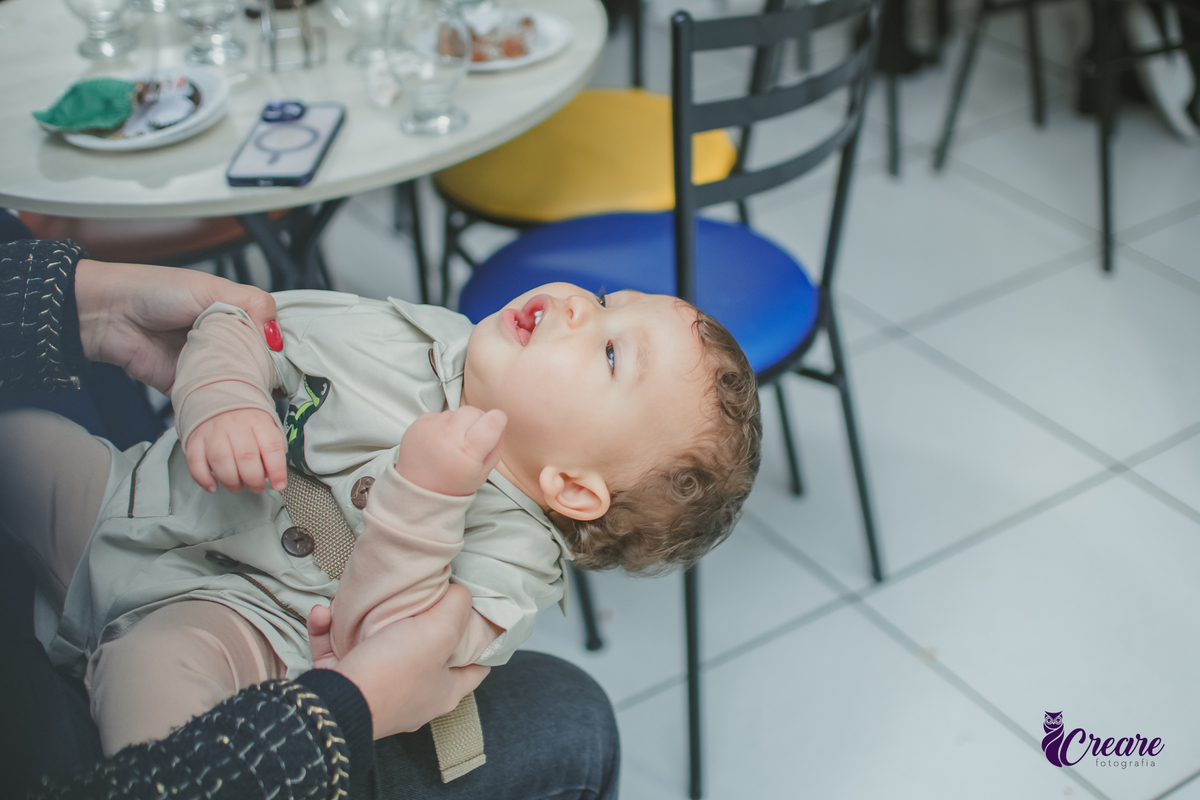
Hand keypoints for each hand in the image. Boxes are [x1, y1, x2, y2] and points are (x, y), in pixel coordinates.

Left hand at [75, 259, 276, 394]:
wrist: (109, 314)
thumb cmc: (155, 291)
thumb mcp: (212, 287)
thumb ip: (253, 305)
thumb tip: (277, 337)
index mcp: (234, 315)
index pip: (269, 334)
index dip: (280, 346)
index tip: (290, 357)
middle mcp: (224, 342)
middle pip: (259, 363)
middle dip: (267, 373)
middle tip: (275, 379)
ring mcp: (208, 366)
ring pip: (239, 385)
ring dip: (246, 390)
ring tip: (257, 393)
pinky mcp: (189, 388)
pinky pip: (212, 401)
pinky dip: (221, 404)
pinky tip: (233, 403)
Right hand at [185, 408, 287, 492]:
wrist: (218, 404)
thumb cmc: (246, 424)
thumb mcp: (265, 430)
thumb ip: (271, 452)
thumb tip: (273, 477)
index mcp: (257, 421)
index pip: (271, 445)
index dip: (277, 469)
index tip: (279, 485)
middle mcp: (234, 424)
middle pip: (246, 456)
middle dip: (254, 479)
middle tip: (256, 487)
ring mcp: (213, 432)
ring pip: (221, 459)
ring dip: (231, 481)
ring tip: (237, 486)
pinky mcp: (195, 440)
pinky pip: (196, 463)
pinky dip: (204, 479)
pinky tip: (214, 485)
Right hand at [307, 586, 489, 737]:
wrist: (333, 704)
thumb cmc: (390, 675)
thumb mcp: (437, 633)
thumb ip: (455, 609)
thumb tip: (460, 594)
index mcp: (443, 691)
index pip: (475, 668)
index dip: (483, 643)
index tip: (479, 617)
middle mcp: (413, 695)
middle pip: (426, 652)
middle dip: (421, 622)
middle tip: (422, 596)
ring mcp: (377, 690)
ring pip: (377, 645)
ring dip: (367, 619)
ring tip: (365, 599)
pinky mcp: (345, 682)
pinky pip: (337, 648)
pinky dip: (329, 629)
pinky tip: (324, 613)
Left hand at [395, 406, 505, 496]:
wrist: (419, 489)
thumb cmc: (453, 483)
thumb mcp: (483, 473)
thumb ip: (496, 447)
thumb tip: (499, 423)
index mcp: (467, 451)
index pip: (492, 421)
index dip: (497, 421)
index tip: (495, 426)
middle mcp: (448, 435)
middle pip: (473, 411)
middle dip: (477, 421)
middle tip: (470, 438)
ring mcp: (431, 427)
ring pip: (455, 412)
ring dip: (458, 423)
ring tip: (451, 443)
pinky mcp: (418, 423)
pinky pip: (439, 414)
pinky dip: (443, 424)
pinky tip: (439, 440)